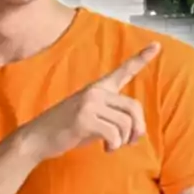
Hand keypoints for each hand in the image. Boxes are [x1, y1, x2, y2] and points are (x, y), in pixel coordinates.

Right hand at [22, 43, 159, 159]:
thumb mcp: (91, 115)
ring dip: (124, 141)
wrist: (37, 138)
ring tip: (112, 146)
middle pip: (134, 107)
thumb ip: (111, 114)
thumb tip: (136, 129)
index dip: (142, 58)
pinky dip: (114, 146)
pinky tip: (106, 148)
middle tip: (130, 141)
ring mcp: (89, 103)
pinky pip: (115, 134)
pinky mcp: (85, 118)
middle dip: (138, 128)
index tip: (157, 45)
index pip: (123, 71)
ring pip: (126, 123)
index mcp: (98, 88)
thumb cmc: (66, 129)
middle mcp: (95, 91)